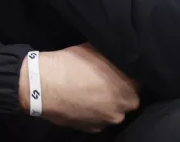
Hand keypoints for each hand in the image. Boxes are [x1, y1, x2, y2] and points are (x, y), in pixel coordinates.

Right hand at [21, 44, 138, 131]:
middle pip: (127, 99)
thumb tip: (118, 56)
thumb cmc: (69, 64)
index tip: (116, 71)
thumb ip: (112, 57)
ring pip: (113, 111)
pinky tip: (81, 102)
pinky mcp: (92, 128)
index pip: (137, 81)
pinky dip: (93, 113)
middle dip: (118, 91)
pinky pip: (98, 120)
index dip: (126, 75)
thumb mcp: (94, 50)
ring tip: (88, 92)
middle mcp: (123, 107)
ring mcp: (107, 120)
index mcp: (128, 87)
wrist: (42, 85)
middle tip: (102, 81)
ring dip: (106, 103)